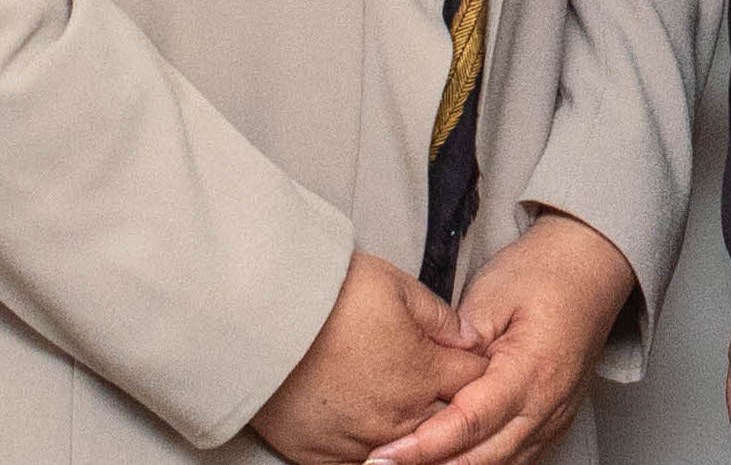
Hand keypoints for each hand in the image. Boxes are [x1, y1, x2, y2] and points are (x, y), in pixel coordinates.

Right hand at [251, 252, 486, 464]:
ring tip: (390, 401)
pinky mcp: (322, 456)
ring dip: (409, 429)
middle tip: (427, 381)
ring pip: (407, 448)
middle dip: (445, 401)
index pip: (474, 379)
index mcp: (423, 372)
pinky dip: (369, 450)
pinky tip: (362, 428)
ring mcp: (361, 441)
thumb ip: (438, 316)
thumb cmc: (325, 296)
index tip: (462, 356)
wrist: (256, 321)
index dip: (472, 364)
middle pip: (446, 420)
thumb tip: (466, 336)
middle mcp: (400, 416)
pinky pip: (360, 463)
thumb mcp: (393, 284)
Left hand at [369, 210, 639, 464]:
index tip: (385, 456)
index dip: (424, 446)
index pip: (470, 422)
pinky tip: (444, 463)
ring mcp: (554, 419)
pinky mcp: (551, 424)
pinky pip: (514, 459)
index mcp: (532, 370)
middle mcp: (548, 406)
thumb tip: (429, 375)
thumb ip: (460, 341)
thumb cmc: (544, 273)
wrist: (592, 268)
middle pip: (484, 458)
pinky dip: (478, 464)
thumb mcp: (492, 294)